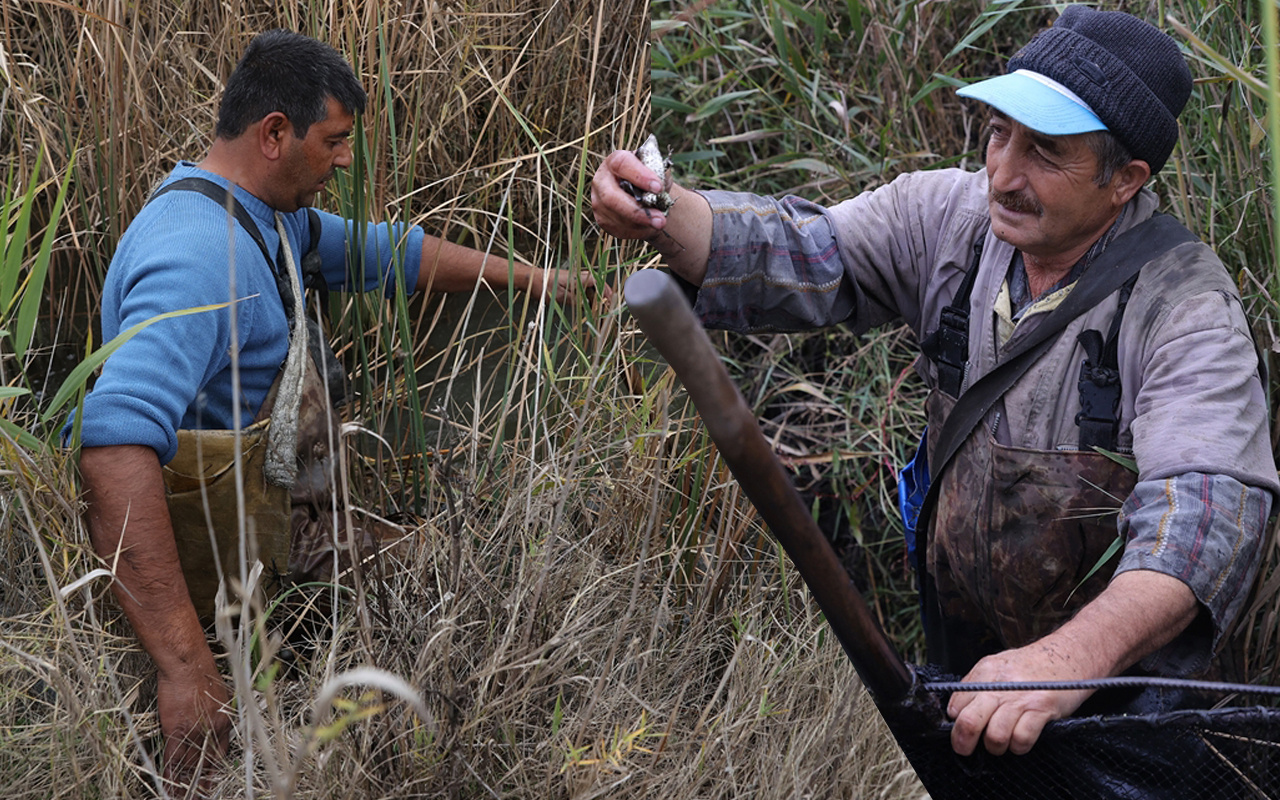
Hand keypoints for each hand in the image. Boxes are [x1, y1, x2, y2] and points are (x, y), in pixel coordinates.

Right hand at [158, 659, 230, 796]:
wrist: (188, 666)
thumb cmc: (201, 673)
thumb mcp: (218, 695)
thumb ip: (215, 713)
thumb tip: (210, 720)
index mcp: (224, 721)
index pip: (221, 752)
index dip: (215, 768)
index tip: (211, 778)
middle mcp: (212, 731)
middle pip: (207, 763)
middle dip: (202, 783)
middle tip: (200, 796)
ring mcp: (195, 733)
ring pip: (190, 766)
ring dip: (186, 784)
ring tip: (184, 798)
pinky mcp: (177, 732)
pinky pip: (174, 760)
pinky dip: (171, 775)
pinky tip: (168, 786)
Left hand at [524, 267, 611, 303]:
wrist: (530, 279)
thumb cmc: (542, 286)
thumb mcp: (560, 297)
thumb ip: (575, 300)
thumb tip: (587, 306)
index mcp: (577, 278)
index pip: (596, 282)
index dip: (604, 290)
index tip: (609, 298)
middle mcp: (576, 276)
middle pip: (594, 284)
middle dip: (600, 295)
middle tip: (604, 306)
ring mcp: (572, 278)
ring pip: (588, 286)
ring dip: (592, 296)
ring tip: (595, 308)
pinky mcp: (567, 281)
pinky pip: (580, 288)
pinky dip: (584, 296)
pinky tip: (584, 304)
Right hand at [590, 149, 667, 239]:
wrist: (644, 195)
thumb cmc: (650, 178)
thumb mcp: (657, 170)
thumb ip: (660, 173)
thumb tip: (662, 183)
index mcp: (614, 161)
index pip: (622, 165)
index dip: (640, 176)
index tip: (658, 188)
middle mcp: (601, 180)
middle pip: (611, 198)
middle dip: (637, 212)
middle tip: (660, 220)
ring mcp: (598, 201)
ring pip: (616, 217)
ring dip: (641, 223)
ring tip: (660, 223)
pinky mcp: (602, 219)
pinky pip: (618, 230)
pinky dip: (637, 231)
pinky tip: (649, 227)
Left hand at [947, 639, 1094, 756]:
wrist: (1070, 653)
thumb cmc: (1033, 665)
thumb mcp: (998, 665)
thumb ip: (977, 684)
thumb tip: (956, 710)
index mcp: (985, 672)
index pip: (956, 705)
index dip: (954, 723)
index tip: (960, 730)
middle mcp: (1000, 685)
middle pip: (969, 722)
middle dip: (963, 742)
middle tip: (966, 749)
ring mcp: (1021, 698)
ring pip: (995, 736)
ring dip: (996, 747)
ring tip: (1001, 743)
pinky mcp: (1042, 709)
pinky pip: (1022, 739)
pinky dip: (1019, 747)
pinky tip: (1020, 741)